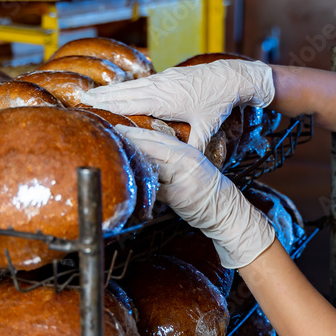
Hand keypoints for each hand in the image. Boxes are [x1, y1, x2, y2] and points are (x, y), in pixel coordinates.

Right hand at [78, 59, 274, 151]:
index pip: (130, 103)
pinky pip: (140, 81)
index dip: (110, 105)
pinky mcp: (167, 75)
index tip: (90, 108)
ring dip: (110, 89)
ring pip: (131, 85)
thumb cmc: (218, 102)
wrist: (231, 77)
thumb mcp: (207, 127)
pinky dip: (125, 85)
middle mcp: (159, 87)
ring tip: (90, 93)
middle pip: (124, 92)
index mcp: (165, 100)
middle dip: (102, 96)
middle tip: (78, 99)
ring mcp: (162, 79)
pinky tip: (117, 88)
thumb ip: (194, 145)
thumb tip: (186, 164)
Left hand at [115, 126, 274, 268]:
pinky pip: (154, 189)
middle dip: (130, 141)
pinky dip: (141, 185)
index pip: (159, 138)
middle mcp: (186, 161)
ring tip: (115, 154)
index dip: (137, 132)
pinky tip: (128, 180)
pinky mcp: (178, 196)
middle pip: (153, 148)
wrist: (224, 208)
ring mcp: (182, 178)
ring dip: (132, 160)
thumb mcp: (192, 166)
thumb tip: (144, 152)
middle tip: (111, 135)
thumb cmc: (206, 188)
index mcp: (189, 152)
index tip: (119, 127)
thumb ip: (171, 158)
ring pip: (151, 166)